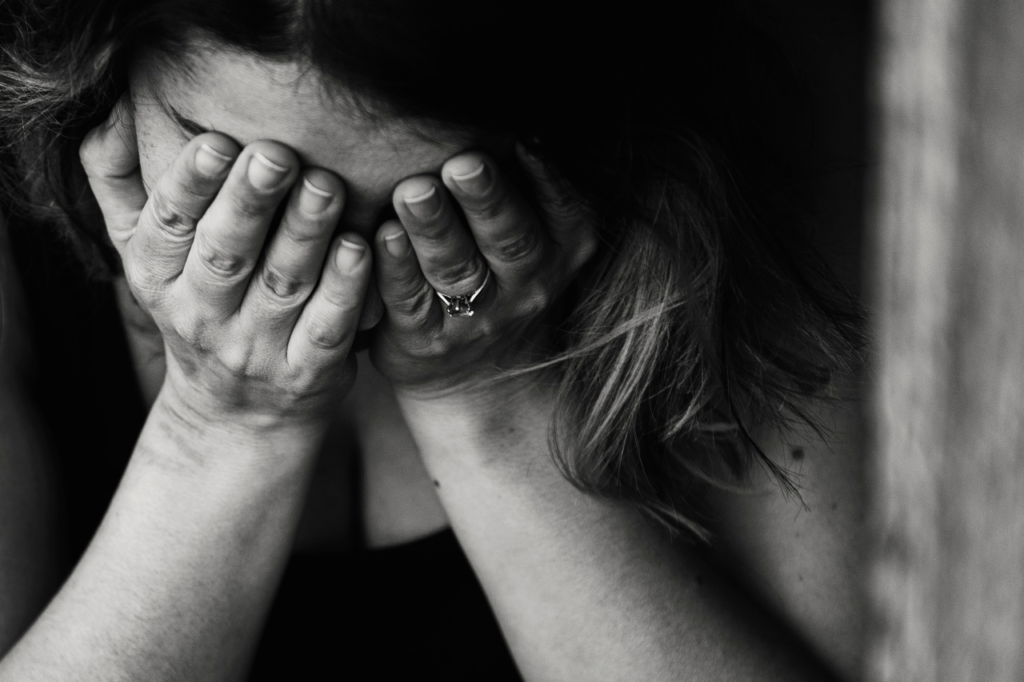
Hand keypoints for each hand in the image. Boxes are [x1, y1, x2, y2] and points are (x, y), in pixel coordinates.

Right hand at [80, 100, 370, 432]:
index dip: (190, 184)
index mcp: (157, 276)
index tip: (216, 141)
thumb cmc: (194, 305)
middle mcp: (201, 315)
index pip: (169, 225)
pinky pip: (326, 329)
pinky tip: (360, 248)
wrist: (233, 414)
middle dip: (251, 202)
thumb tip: (110, 109)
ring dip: (305, 234)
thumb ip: (120, 182)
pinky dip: (344, 290)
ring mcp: (255, 349)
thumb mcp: (143, 252)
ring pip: (282, 285)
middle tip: (278, 154)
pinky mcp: (306, 373)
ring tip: (326, 186)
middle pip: (227, 253)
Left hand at [369, 144, 595, 400]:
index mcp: (563, 247)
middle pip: (508, 237)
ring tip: (413, 192)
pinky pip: (409, 301)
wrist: (481, 373)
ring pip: (456, 270)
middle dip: (485, 199)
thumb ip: (525, 184)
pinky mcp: (426, 340)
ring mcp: (478, 317)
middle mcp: (528, 284)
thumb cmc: (503, 276)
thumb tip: (500, 106)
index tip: (520, 138)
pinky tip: (378, 236)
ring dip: (434, 229)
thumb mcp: (538, 235)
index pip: (558, 207)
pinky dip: (394, 268)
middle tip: (462, 164)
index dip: (540, 175)